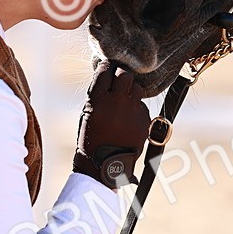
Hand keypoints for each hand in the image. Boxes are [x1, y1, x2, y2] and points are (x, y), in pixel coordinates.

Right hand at [74, 60, 150, 187]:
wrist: (104, 165)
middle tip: (117, 83)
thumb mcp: (88, 114)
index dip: (106, 68)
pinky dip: (137, 109)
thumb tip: (109, 78)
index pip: (105, 71)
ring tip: (124, 102)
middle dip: (121, 77)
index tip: (106, 69)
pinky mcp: (145, 120)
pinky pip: (142, 106)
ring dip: (131, 91)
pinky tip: (129, 120)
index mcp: (98, 100)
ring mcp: (133, 111)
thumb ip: (99, 95)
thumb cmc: (91, 138)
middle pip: (125, 75)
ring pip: (137, 88)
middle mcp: (117, 103)